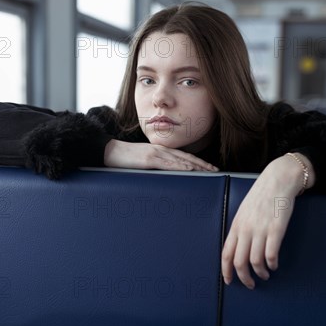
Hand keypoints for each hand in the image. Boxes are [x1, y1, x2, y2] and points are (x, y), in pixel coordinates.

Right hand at [104, 139, 218, 171]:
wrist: (110, 151)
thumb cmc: (125, 158)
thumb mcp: (144, 161)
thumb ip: (156, 165)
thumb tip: (165, 175)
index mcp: (161, 150)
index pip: (183, 156)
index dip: (198, 162)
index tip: (209, 167)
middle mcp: (161, 150)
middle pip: (187, 157)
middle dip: (202, 164)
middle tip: (216, 170)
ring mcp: (156, 154)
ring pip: (180, 160)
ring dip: (196, 165)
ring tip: (208, 171)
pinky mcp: (148, 159)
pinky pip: (167, 163)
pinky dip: (180, 166)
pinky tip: (189, 169)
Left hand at [221, 153, 314, 288]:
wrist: (278, 180)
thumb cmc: (261, 196)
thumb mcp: (244, 211)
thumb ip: (240, 229)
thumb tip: (238, 248)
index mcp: (236, 225)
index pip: (225, 254)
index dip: (226, 271)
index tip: (229, 281)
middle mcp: (246, 229)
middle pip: (239, 262)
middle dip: (244, 278)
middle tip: (251, 284)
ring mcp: (261, 229)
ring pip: (255, 262)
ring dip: (261, 273)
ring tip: (265, 275)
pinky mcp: (276, 229)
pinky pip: (271, 255)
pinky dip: (272, 265)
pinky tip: (274, 265)